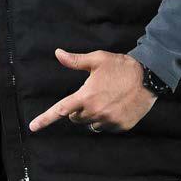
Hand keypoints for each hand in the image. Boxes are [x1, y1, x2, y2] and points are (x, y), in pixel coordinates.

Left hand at [29, 48, 157, 133]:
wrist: (148, 78)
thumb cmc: (119, 66)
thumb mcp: (96, 59)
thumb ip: (75, 60)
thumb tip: (57, 53)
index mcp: (86, 96)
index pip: (61, 110)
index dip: (45, 119)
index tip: (33, 127)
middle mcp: (96, 112)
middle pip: (76, 118)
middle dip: (77, 109)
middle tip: (88, 95)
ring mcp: (109, 121)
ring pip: (90, 124)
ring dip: (91, 115)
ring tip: (104, 99)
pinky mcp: (121, 127)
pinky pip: (106, 127)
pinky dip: (106, 119)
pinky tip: (114, 106)